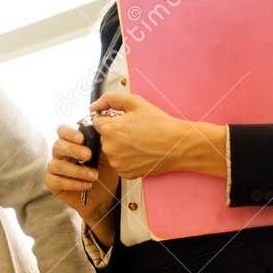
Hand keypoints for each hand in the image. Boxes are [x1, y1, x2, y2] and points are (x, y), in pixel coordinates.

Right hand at [47, 123, 120, 229]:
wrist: (104, 195)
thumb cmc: (104, 172)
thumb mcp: (107, 156)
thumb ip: (101, 144)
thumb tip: (101, 133)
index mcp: (72, 142)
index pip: (62, 131)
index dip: (69, 132)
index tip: (82, 138)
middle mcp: (60, 153)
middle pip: (58, 146)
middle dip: (73, 150)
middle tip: (89, 156)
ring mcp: (55, 168)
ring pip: (58, 165)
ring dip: (77, 171)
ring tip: (94, 176)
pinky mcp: (52, 182)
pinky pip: (56, 181)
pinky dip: (73, 183)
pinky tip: (86, 185)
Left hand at [90, 92, 223, 179]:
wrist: (178, 145)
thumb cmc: (160, 124)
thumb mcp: (136, 102)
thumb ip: (110, 99)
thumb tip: (94, 106)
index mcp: (110, 130)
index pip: (97, 122)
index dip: (110, 118)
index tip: (123, 120)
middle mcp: (110, 148)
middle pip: (104, 137)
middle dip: (115, 132)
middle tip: (135, 130)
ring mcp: (117, 163)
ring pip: (112, 150)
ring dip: (120, 146)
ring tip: (140, 141)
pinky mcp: (125, 173)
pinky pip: (120, 163)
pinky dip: (127, 158)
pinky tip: (140, 152)